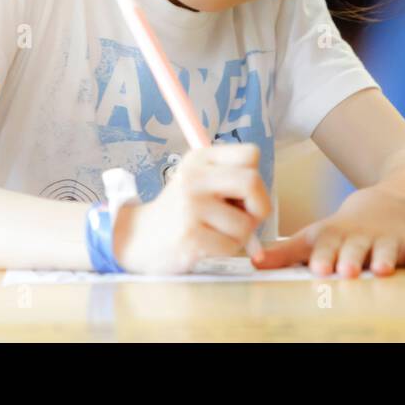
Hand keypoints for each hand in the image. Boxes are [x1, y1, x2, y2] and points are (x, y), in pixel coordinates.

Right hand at [112, 143, 271, 274]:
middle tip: (246, 219)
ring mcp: (190, 205)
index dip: (256, 178)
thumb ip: (232, 181)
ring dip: (240, 236)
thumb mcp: (200, 182)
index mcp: (200, 158)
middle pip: (252, 182)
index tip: (243, 195)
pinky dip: (226, 250)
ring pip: (246, 223)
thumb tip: (264, 201)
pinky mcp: (190, 234)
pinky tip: (207, 245)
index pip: (251, 154)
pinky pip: (230, 245)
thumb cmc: (181, 212)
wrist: (139, 238)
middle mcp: (194, 176)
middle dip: (259, 207)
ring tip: (217, 233)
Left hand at [252, 185, 404, 277]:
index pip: (324, 245)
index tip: (318, 267)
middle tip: (346, 271)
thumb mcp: (312, 236)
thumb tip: (252, 263)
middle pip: (353, 248)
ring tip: (382, 271)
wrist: (379, 205)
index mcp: (332, 235)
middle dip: (350, 259)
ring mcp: (383, 239)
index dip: (321, 255)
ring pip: (384, 249)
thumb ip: (284, 253)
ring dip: (383, 258)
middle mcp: (357, 237)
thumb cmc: (339, 231)